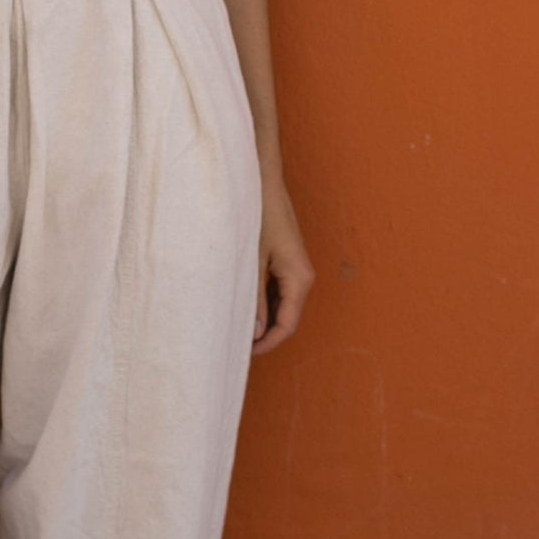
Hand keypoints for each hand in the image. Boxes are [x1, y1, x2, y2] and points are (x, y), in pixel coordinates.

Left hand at [251, 169, 312, 355]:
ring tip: (234, 328)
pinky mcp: (287, 264)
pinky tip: (241, 307)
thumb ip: (254, 299)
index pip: (287, 326)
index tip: (244, 355)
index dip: (267, 345)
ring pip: (282, 308)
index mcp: (299, 280)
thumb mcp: (251, 262)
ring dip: (262, 320)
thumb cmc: (257, 217)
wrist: (264, 183)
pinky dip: (262, 305)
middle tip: (234, 346)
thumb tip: (255, 333)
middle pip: (286, 320)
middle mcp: (303, 278)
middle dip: (263, 336)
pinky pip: (278, 293)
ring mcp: (296, 271)